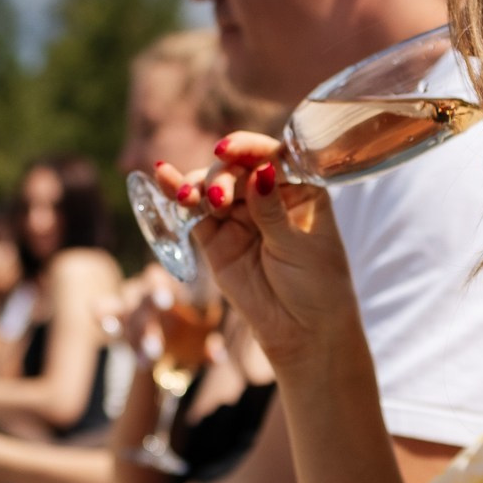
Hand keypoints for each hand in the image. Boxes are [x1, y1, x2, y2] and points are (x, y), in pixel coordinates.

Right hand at [153, 137, 361, 370]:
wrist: (303, 333)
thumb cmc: (318, 286)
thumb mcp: (300, 246)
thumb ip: (273, 211)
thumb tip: (258, 171)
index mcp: (301, 189)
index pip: (273, 156)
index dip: (250, 149)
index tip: (230, 150)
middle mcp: (268, 196)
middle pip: (237, 170)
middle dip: (221, 176)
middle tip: (216, 198)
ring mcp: (240, 216)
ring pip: (213, 188)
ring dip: (199, 186)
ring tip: (190, 197)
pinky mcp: (217, 239)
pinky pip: (196, 213)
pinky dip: (181, 196)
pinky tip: (164, 179)